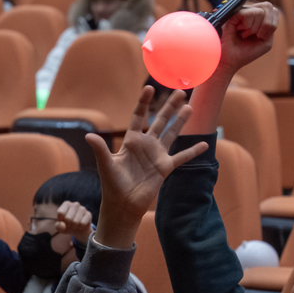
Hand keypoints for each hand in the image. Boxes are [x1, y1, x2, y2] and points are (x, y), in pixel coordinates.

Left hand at [54, 200, 92, 240]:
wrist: (78, 229)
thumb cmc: (67, 226)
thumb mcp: (60, 227)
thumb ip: (58, 226)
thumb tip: (63, 225)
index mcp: (66, 204)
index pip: (60, 212)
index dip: (61, 220)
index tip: (63, 221)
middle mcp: (75, 204)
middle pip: (68, 218)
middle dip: (68, 225)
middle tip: (70, 224)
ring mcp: (83, 208)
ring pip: (75, 222)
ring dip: (74, 227)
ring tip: (75, 225)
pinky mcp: (88, 214)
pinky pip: (82, 223)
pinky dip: (80, 227)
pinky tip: (80, 225)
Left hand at [85, 86, 208, 248]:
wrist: (123, 205)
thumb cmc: (112, 184)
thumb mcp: (106, 165)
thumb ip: (100, 149)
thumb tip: (89, 136)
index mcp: (131, 141)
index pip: (139, 116)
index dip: (144, 102)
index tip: (149, 87)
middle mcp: (146, 145)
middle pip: (160, 121)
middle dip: (169, 107)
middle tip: (180, 92)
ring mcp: (157, 155)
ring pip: (172, 134)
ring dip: (181, 121)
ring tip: (190, 107)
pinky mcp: (165, 168)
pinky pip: (182, 157)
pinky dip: (193, 151)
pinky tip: (205, 144)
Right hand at [216, 1, 277, 74]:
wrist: (230, 61)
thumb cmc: (245, 52)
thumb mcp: (266, 41)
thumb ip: (272, 25)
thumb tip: (266, 12)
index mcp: (258, 17)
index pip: (273, 10)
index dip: (271, 25)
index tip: (261, 36)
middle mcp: (250, 11)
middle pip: (268, 7)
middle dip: (265, 25)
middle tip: (254, 35)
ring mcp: (241, 11)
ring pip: (259, 11)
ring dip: (254, 28)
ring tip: (244, 34)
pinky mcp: (233, 14)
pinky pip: (248, 14)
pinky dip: (247, 26)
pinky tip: (238, 31)